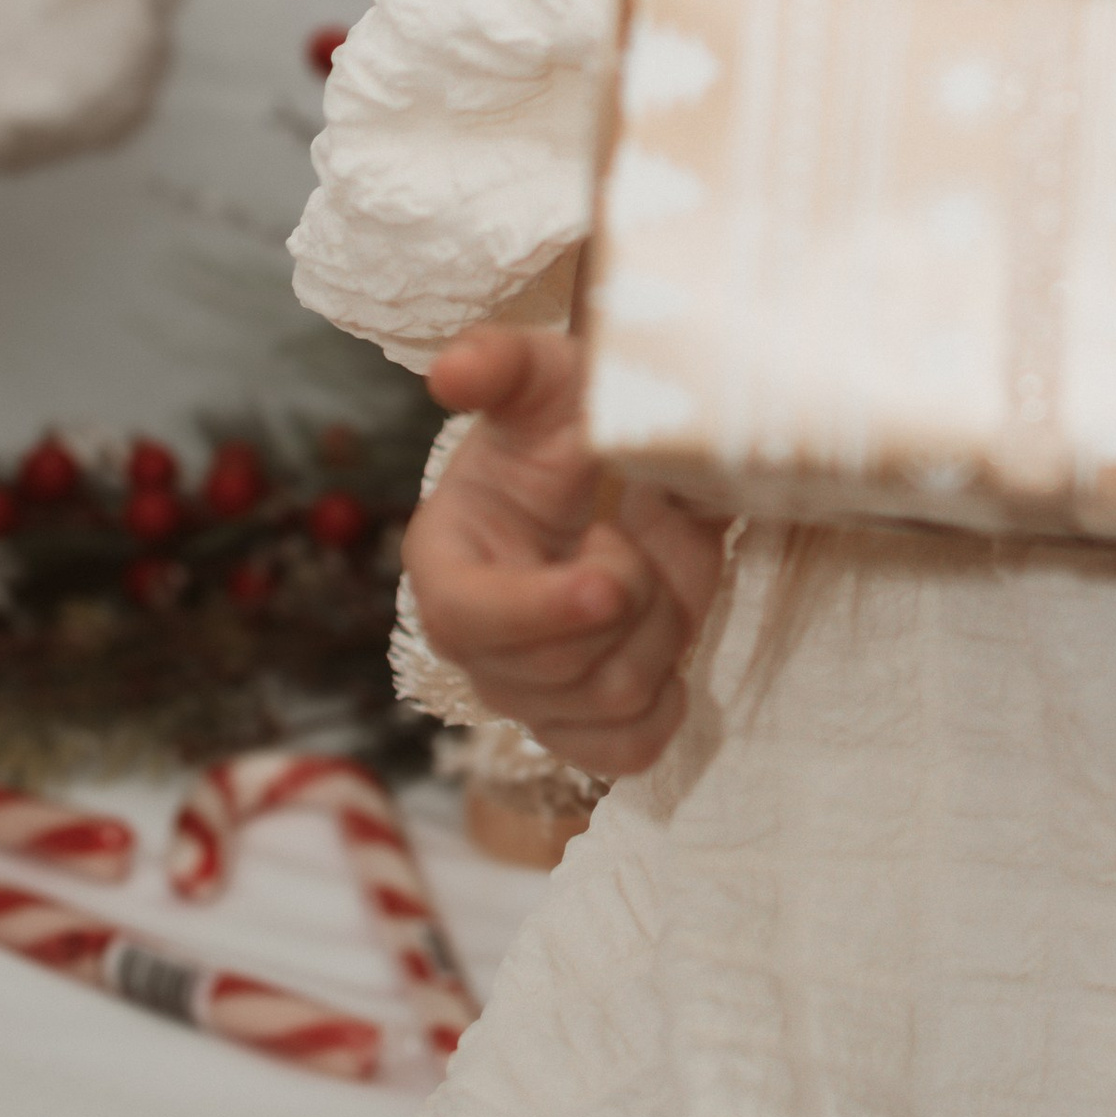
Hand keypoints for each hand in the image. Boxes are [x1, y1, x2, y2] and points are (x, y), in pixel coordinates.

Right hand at [408, 327, 727, 775]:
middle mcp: (477, 638)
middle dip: (621, 605)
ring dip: (658, 636)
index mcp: (446, 558)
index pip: (465, 618)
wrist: (631, 467)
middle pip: (549, 672)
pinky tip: (669, 644)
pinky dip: (667, 705)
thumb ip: (500, 366)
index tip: (608, 582)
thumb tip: (452, 371)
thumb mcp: (547, 377)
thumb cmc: (572, 420)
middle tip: (635, 534)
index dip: (535, 611)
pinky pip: (629, 750)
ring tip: (652, 569)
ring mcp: (529, 689)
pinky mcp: (584, 720)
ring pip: (605, 704)